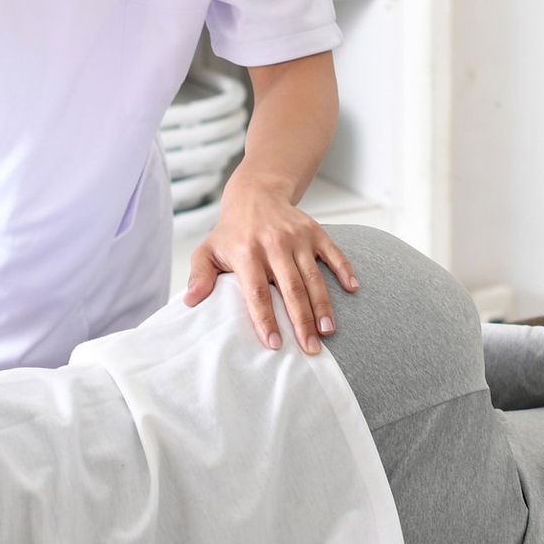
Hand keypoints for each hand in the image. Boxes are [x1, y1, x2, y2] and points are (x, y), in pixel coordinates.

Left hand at [184, 175, 358, 353]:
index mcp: (246, 253)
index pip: (257, 292)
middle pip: (290, 289)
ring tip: (327, 331)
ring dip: (322, 305)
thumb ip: (199, 276)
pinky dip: (344, 270)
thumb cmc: (231, 233)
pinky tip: (353, 290)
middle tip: (310, 348)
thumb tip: (190, 302)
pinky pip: (334, 253)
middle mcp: (274, 244)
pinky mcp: (315, 231)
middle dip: (301, 321)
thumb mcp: (207, 251)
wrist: (255, 195)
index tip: (275, 345)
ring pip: (313, 276)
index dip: (266, 319)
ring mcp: (297, 237)